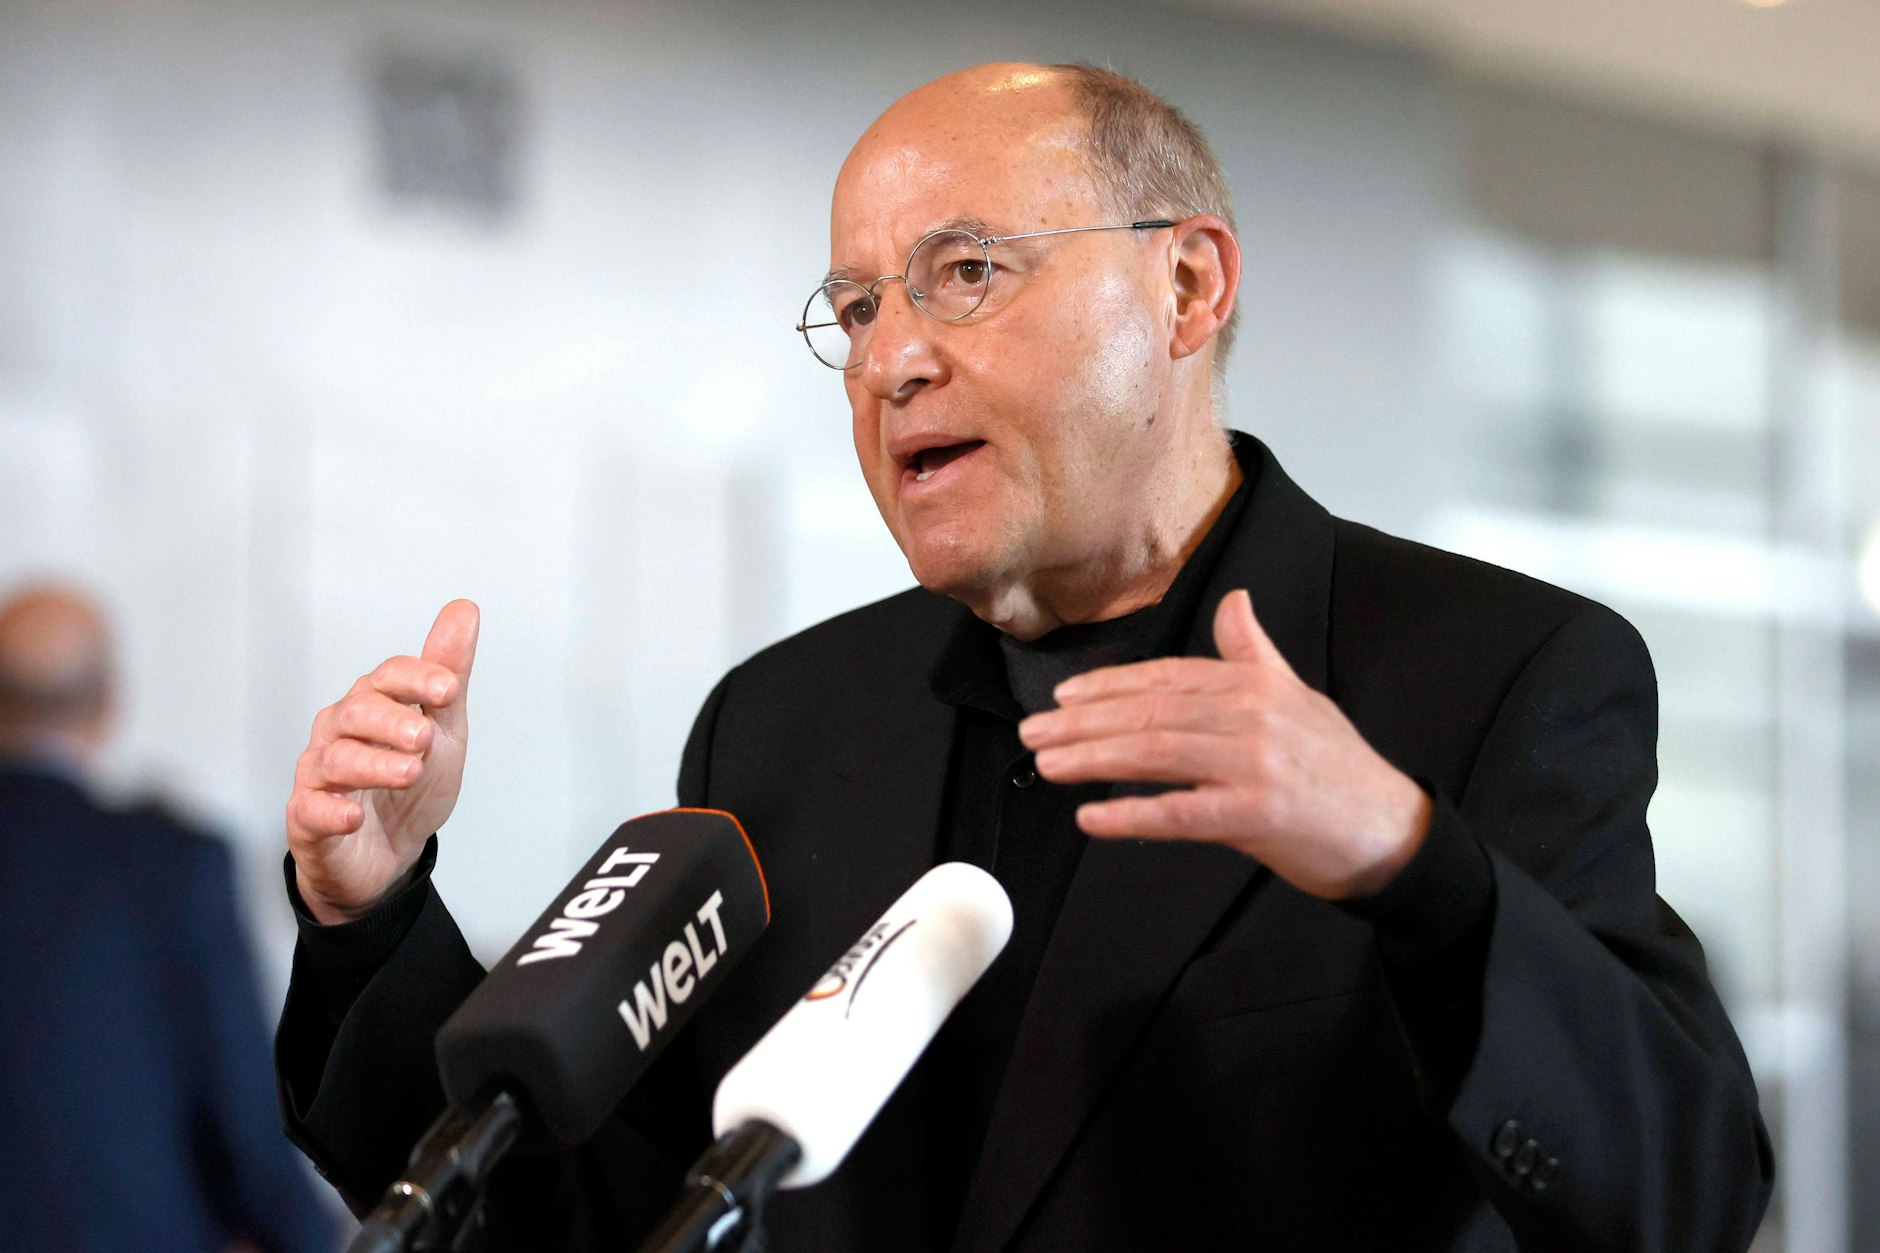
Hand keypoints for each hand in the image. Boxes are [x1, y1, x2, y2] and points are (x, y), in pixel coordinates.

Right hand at [286, 600, 478, 923]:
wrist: (391, 853)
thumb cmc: (411, 784)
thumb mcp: (443, 728)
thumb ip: (449, 674)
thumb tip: (463, 610)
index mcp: (374, 705)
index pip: (388, 677)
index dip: (417, 678)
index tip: (448, 688)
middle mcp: (341, 732)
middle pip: (357, 712)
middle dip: (392, 721)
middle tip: (424, 737)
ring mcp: (321, 774)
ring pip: (336, 759)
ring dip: (373, 764)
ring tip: (409, 771)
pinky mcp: (308, 818)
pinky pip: (310, 809)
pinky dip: (330, 811)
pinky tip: (352, 814)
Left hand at [1018, 589, 1430, 899]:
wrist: (1393, 830)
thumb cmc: (1337, 767)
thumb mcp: (1297, 695)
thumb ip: (1253, 652)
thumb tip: (1234, 601)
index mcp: (1255, 684)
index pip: (1167, 676)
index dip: (1109, 685)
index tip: (1062, 696)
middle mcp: (1252, 716)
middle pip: (1149, 712)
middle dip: (1083, 722)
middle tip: (1032, 732)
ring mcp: (1254, 765)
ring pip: (1155, 754)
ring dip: (1093, 758)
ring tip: (1046, 763)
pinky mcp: (1257, 814)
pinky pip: (1180, 813)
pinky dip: (1132, 814)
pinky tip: (1092, 816)